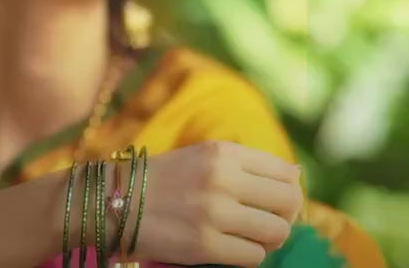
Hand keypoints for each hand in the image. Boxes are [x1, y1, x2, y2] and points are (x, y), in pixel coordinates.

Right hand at [129, 141, 303, 266]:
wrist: (112, 201)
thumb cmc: (161, 181)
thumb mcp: (202, 156)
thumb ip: (245, 164)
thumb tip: (296, 175)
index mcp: (223, 152)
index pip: (286, 172)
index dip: (289, 192)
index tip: (275, 204)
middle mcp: (222, 178)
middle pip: (289, 202)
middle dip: (285, 217)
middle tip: (266, 224)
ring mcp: (214, 213)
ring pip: (276, 232)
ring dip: (267, 240)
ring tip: (247, 238)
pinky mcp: (205, 245)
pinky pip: (254, 257)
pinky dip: (247, 256)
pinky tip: (229, 249)